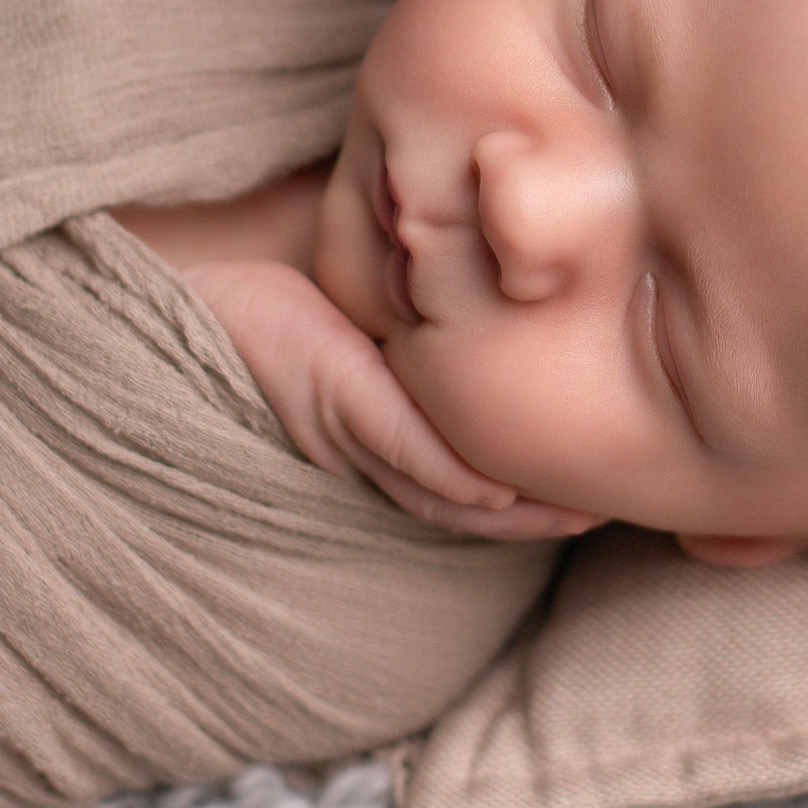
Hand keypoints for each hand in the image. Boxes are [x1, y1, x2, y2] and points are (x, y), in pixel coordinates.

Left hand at [185, 258, 597, 541]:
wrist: (194, 292)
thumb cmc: (282, 301)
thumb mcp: (376, 321)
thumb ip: (427, 337)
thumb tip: (500, 318)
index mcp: (381, 437)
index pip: (468, 480)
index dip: (533, 496)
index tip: (599, 492)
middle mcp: (369, 453)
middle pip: (466, 504)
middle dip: (542, 516)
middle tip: (614, 515)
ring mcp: (352, 435)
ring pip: (443, 491)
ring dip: (514, 513)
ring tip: (578, 514)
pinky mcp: (335, 401)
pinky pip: (401, 446)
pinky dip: (449, 472)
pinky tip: (498, 489)